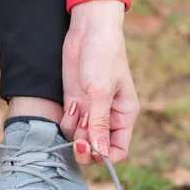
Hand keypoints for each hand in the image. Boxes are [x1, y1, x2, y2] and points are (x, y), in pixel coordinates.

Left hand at [60, 0, 139, 164]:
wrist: (88, 31)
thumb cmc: (103, 57)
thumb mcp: (101, 91)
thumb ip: (99, 123)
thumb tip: (101, 153)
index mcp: (124, 117)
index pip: (118, 151)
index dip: (104, 157)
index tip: (91, 150)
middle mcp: (108, 118)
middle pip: (96, 150)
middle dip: (85, 149)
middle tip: (78, 139)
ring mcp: (90, 113)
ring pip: (79, 139)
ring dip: (74, 132)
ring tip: (77, 109)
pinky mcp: (75, 105)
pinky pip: (68, 126)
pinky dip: (66, 121)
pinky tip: (71, 104)